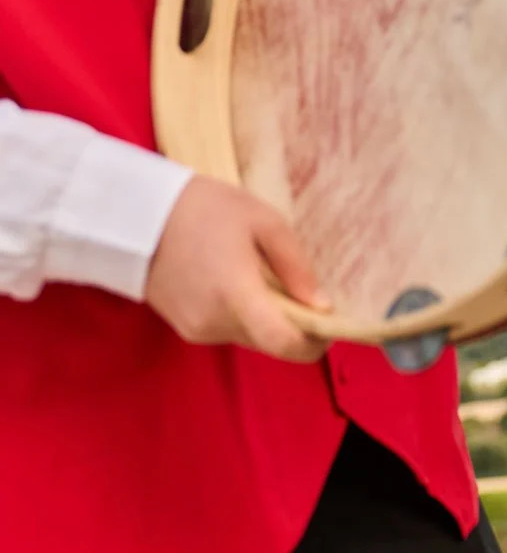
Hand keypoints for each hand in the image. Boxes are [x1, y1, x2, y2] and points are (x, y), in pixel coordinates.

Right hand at [144, 175, 329, 362]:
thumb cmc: (202, 208)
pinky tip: (234, 280)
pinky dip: (242, 314)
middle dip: (294, 325)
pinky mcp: (183, 327)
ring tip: (261, 275)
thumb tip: (321, 305)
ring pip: (251, 336)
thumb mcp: (263, 221)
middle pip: (272, 342)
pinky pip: (227, 329)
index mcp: (236, 295)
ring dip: (266, 317)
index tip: (329, 324)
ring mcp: (196, 328)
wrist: (132, 213)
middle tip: (299, 289)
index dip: (316, 343)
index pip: (285, 344)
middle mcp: (215, 322)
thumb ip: (296, 266)